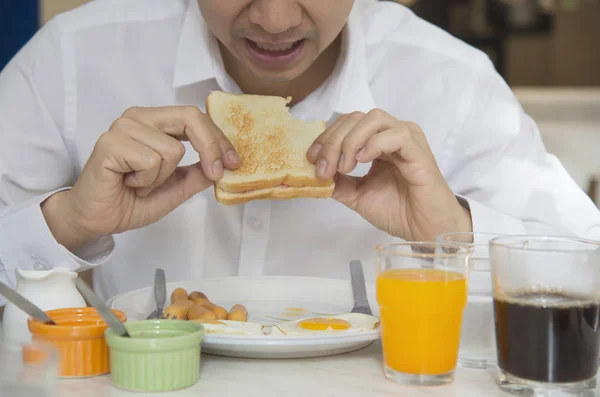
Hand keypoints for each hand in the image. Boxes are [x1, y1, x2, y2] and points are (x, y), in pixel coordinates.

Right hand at [42, 106, 240, 250]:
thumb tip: (225, 165)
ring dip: (162, 177)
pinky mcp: (111, 143)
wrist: (97, 219)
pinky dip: (146, 181)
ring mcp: (123, 128)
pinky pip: (151, 161)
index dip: (220, 140)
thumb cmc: (131, 200)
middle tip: (215, 173)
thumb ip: (198, 174)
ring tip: (141, 184)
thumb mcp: (176, 188)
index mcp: (155, 122)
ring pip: (172, 149)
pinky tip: (129, 184)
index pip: (196, 118)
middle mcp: (139, 118)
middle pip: (190, 117)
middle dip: (210, 148)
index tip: (234, 163)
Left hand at [307, 109, 471, 240]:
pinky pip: (396, 135)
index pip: (347, 124)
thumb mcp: (357, 195)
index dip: (325, 138)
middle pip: (356, 118)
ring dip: (351, 141)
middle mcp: (392, 134)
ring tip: (345, 167)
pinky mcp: (419, 151)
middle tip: (324, 168)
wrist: (424, 230)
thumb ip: (338, 181)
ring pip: (373, 119)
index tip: (311, 159)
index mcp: (378, 141)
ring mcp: (407, 139)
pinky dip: (374, 144)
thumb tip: (314, 173)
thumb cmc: (398, 211)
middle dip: (333, 141)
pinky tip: (363, 162)